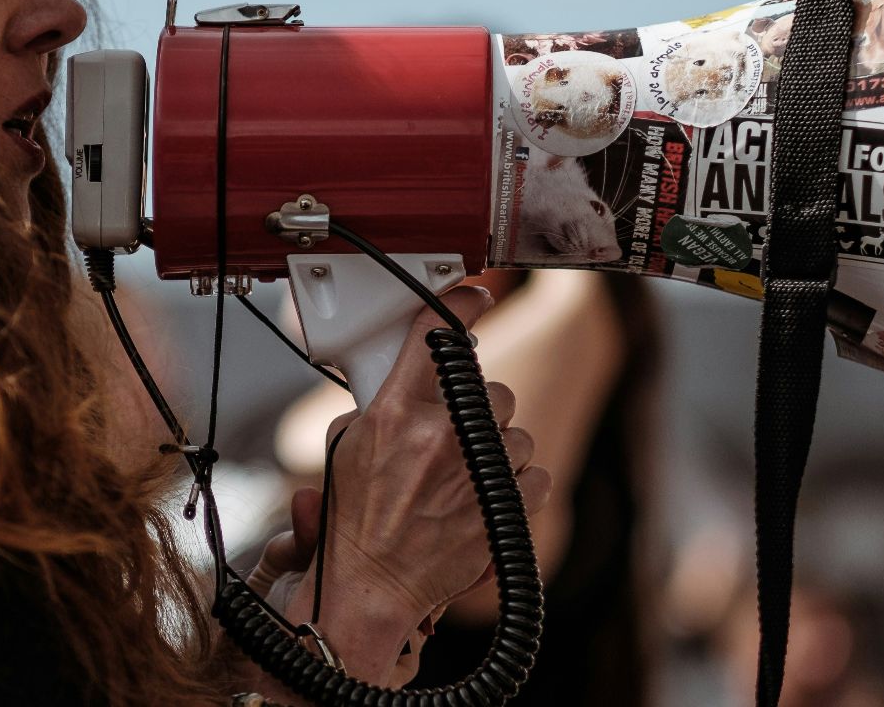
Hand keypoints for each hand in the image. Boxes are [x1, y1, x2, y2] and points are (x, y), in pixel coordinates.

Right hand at [249, 286, 552, 681]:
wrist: (372, 586)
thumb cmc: (355, 523)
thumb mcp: (348, 446)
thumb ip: (381, 403)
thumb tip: (410, 376)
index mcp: (395, 412)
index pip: (436, 335)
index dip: (460, 305)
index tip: (473, 296)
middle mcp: (440, 435)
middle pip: (489, 387)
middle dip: (476, 405)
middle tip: (452, 430)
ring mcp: (476, 472)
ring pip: (514, 431)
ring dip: (496, 448)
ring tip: (465, 474)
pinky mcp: (503, 508)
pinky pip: (535, 473)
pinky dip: (518, 484)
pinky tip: (488, 496)